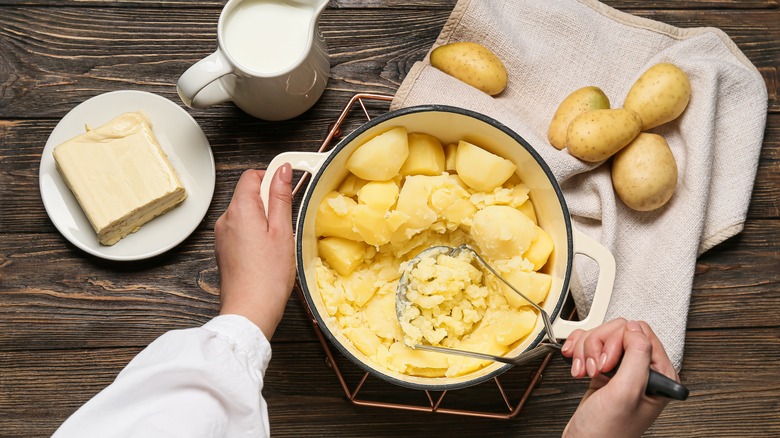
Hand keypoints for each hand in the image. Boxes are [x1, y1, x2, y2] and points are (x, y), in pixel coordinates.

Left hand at [215, 165, 295, 339]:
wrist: (249, 311)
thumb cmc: (268, 277)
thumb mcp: (283, 231)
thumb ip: (281, 197)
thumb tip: (282, 171)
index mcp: (240, 210)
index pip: (251, 176)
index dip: (271, 177)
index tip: (288, 186)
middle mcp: (226, 219)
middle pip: (248, 194)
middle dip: (269, 200)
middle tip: (287, 221)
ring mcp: (223, 235)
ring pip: (246, 213)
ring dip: (264, 218)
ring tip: (278, 240)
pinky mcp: (225, 250)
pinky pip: (241, 229)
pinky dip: (256, 232)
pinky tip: (268, 251)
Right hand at [560, 318, 678, 437]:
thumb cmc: (607, 431)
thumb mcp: (626, 391)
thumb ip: (637, 355)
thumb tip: (634, 327)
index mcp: (660, 374)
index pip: (640, 332)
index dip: (618, 342)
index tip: (607, 363)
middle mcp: (643, 369)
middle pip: (618, 331)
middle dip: (598, 346)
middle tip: (595, 369)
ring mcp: (623, 369)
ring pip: (602, 336)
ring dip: (586, 350)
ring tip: (584, 371)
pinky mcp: (605, 370)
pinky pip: (590, 345)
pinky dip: (579, 351)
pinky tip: (577, 365)